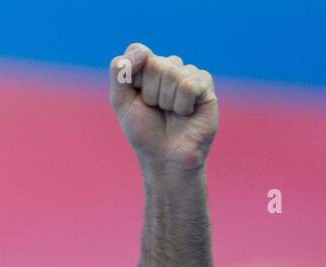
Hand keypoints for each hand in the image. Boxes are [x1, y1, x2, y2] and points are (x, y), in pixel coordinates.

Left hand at [110, 43, 217, 173]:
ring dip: (165, 101)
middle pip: (154, 63)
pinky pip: (189, 85)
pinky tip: (186, 113)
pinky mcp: (205, 83)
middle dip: (149, 93)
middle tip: (155, 108)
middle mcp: (168, 66)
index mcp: (146, 67)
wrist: (165, 157)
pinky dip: (182, 105)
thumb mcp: (121, 103)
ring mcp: (188, 73)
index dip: (133, 76)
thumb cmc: (143, 131)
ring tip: (170, 112)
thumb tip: (142, 51)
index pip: (137, 51)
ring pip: (172, 73)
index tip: (136, 96)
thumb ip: (120, 74)